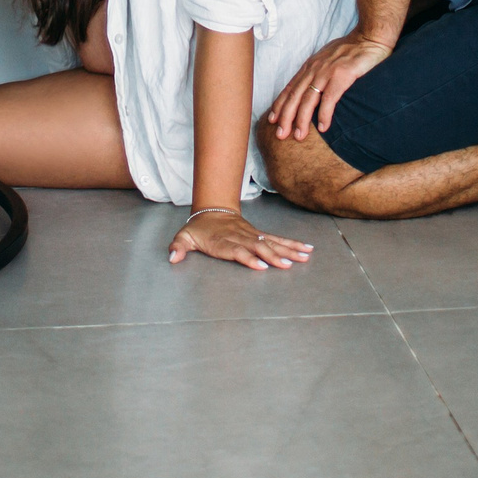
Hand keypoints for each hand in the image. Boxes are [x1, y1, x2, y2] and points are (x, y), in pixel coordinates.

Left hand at [168, 209, 313, 270]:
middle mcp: (240, 238)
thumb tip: (172, 257)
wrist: (211, 211)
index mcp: (223, 241)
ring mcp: (252, 235)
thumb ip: (178, 247)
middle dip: (273, 256)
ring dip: (288, 250)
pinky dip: (292, 245)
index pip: (237, 250)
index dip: (248, 257)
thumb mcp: (184, 237)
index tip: (260, 265)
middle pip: (258, 247)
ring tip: (304, 257)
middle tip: (286, 266)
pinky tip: (306, 250)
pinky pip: (277, 240)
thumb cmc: (198, 229)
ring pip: (272, 242)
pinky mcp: (259, 235)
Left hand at [268, 31, 392, 138]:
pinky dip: (325, 114)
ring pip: (308, 99)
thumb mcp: (328, 59)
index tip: (272, 119)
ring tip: (299, 136)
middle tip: (280, 134)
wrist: (369, 37)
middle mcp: (314, 69)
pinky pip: (329, 99)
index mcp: (310, 66)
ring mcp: (327, 72)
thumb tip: (313, 87)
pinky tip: (323, 128)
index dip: (280, 104)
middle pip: (295, 96)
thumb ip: (318, 72)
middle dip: (285, 117)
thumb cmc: (351, 49)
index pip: (290, 88)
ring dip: (302, 120)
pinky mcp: (342, 76)